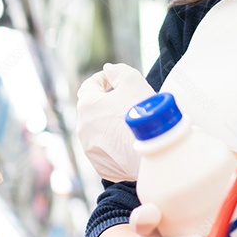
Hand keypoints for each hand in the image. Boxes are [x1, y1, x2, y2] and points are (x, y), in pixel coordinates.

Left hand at [76, 63, 155, 181]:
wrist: (153, 152)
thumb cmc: (142, 114)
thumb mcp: (133, 81)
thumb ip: (119, 71)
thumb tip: (109, 70)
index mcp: (87, 105)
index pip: (90, 85)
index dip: (104, 79)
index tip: (116, 80)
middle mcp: (82, 127)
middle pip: (94, 109)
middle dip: (109, 104)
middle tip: (129, 102)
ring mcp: (90, 149)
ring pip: (99, 131)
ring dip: (111, 125)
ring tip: (132, 125)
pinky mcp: (100, 166)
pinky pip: (106, 150)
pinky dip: (115, 145)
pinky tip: (132, 142)